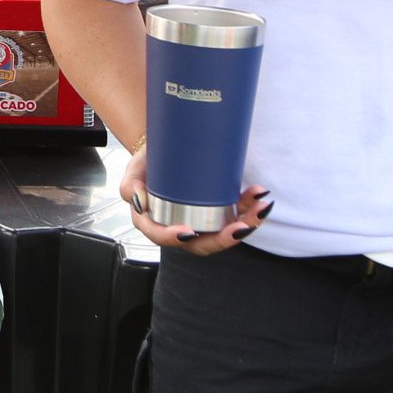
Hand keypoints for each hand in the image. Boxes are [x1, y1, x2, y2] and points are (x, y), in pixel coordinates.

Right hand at [118, 140, 273, 255]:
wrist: (163, 149)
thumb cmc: (146, 164)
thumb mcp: (132, 173)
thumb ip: (131, 187)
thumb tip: (142, 201)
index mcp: (156, 224)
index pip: (166, 239)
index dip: (177, 239)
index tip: (189, 232)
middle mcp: (181, 227)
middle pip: (204, 243)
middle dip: (227, 237)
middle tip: (242, 225)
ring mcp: (201, 220)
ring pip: (225, 231)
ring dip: (247, 222)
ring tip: (260, 206)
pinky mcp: (216, 209)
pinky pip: (235, 215)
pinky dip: (250, 208)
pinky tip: (260, 195)